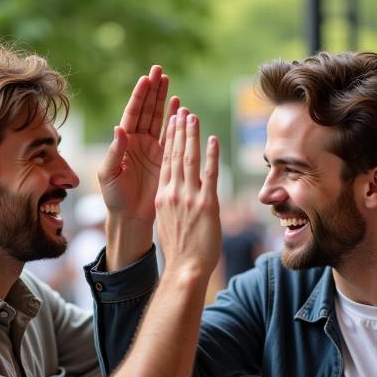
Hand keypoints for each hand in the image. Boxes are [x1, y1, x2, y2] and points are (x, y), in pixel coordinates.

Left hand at [99, 65, 179, 226]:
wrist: (130, 216)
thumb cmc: (114, 196)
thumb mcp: (109, 174)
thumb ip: (115, 151)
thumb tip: (120, 129)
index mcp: (123, 142)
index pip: (132, 113)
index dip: (139, 97)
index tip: (146, 79)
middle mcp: (137, 141)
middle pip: (146, 111)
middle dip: (152, 91)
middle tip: (159, 71)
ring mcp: (151, 149)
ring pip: (159, 120)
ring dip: (164, 101)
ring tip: (169, 82)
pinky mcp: (164, 159)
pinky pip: (171, 136)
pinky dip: (175, 122)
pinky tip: (180, 107)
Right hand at [155, 109, 220, 277]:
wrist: (185, 267)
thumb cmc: (180, 249)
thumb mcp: (169, 222)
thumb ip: (172, 204)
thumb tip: (179, 195)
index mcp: (162, 196)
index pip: (165, 162)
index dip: (169, 140)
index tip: (170, 124)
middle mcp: (173, 193)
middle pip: (175, 155)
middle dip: (178, 130)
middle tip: (180, 109)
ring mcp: (189, 198)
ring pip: (189, 160)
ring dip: (191, 136)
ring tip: (192, 117)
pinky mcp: (206, 204)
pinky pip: (209, 174)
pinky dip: (211, 155)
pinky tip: (213, 140)